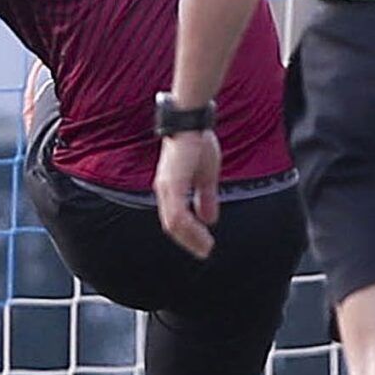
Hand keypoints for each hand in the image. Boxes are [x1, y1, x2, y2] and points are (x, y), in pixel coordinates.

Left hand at [153, 131, 222, 259]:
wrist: (191, 122)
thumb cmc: (196, 143)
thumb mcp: (205, 176)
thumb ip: (206, 198)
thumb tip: (209, 219)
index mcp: (171, 189)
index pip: (175, 219)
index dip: (188, 234)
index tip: (203, 245)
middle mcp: (164, 190)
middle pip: (172, 225)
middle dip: (189, 241)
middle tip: (204, 252)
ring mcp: (167, 187)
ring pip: (173, 223)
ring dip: (190, 238)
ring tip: (205, 248)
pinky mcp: (173, 183)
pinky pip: (178, 213)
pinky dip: (190, 227)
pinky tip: (203, 233)